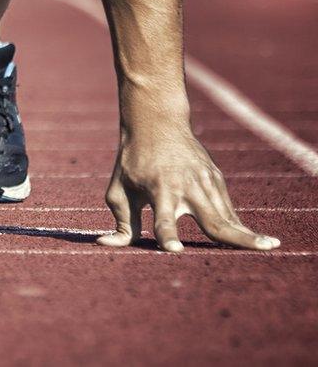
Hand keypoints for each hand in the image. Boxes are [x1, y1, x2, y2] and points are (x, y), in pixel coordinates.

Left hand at [97, 126, 279, 251]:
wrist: (156, 123)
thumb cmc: (132, 161)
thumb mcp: (118, 189)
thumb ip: (120, 221)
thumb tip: (106, 245)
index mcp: (159, 189)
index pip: (163, 219)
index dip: (167, 235)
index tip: (174, 251)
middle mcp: (186, 186)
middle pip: (214, 219)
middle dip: (237, 237)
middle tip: (262, 249)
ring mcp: (205, 181)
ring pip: (228, 215)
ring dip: (246, 232)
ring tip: (268, 247)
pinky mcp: (215, 178)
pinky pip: (227, 208)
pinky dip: (237, 224)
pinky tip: (250, 238)